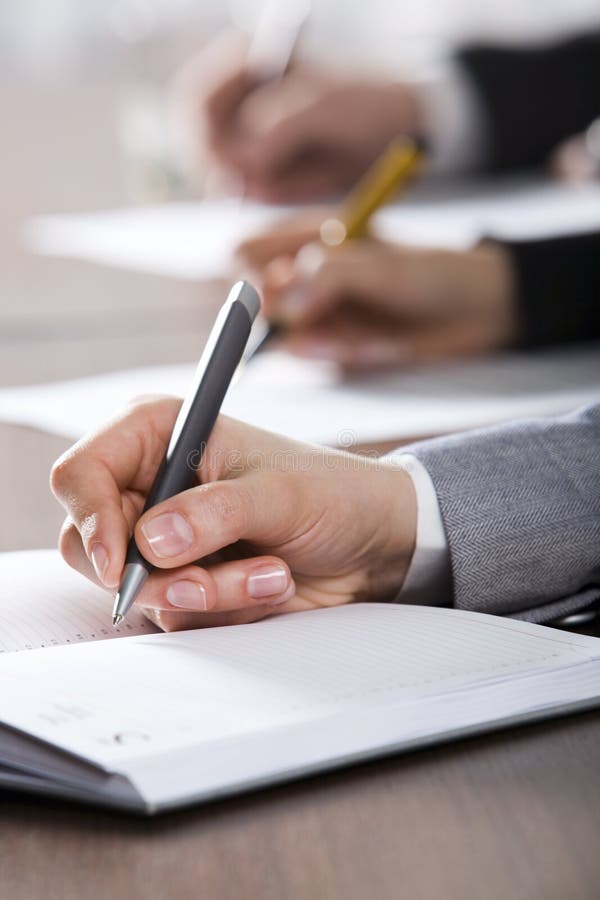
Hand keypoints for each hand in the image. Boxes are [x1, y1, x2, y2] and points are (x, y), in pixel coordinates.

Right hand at [51, 401, 415, 630]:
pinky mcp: (184, 580)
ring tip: (271, 574)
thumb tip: (150, 542)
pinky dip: (223, 608)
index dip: (90, 518)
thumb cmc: (330, 492)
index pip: (82, 473)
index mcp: (157, 437)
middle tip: (204, 583)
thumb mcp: (278, 493)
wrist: (371, 541)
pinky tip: (269, 585)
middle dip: (153, 574)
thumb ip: (213, 513)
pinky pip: (174, 613)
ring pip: (137, 588)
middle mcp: (150, 487)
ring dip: (207, 593)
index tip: (120, 562)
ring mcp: (164, 539)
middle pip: (91, 543)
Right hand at [174, 32, 421, 201]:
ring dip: (260, 181)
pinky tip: (307, 176)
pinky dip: (274, 193)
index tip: (234, 159)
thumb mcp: (325, 106)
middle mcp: (235, 99)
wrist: (394, 129)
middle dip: (229, 167)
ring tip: (308, 165)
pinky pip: (251, 192)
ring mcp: (245, 137)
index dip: (206, 135)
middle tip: (265, 179)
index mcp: (242, 62)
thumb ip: (282, 125)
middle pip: (198, 144)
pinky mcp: (260, 169)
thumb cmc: (362, 101)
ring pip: (224, 175)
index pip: (194, 102)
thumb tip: (248, 158)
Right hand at [236, 221, 517, 368]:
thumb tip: (280, 305)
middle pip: (252, 297)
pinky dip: (336, 353)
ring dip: (319, 339)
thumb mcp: (381, 267)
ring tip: (364, 331)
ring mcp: (315, 307)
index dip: (249, 278)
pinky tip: (372, 342)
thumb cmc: (432, 272)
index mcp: (306, 232)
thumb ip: (326, 278)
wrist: (476, 309)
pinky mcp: (331, 340)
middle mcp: (302, 270)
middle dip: (281, 316)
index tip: (274, 298)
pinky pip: (311, 354)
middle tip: (323, 316)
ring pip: (282, 333)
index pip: (244, 252)